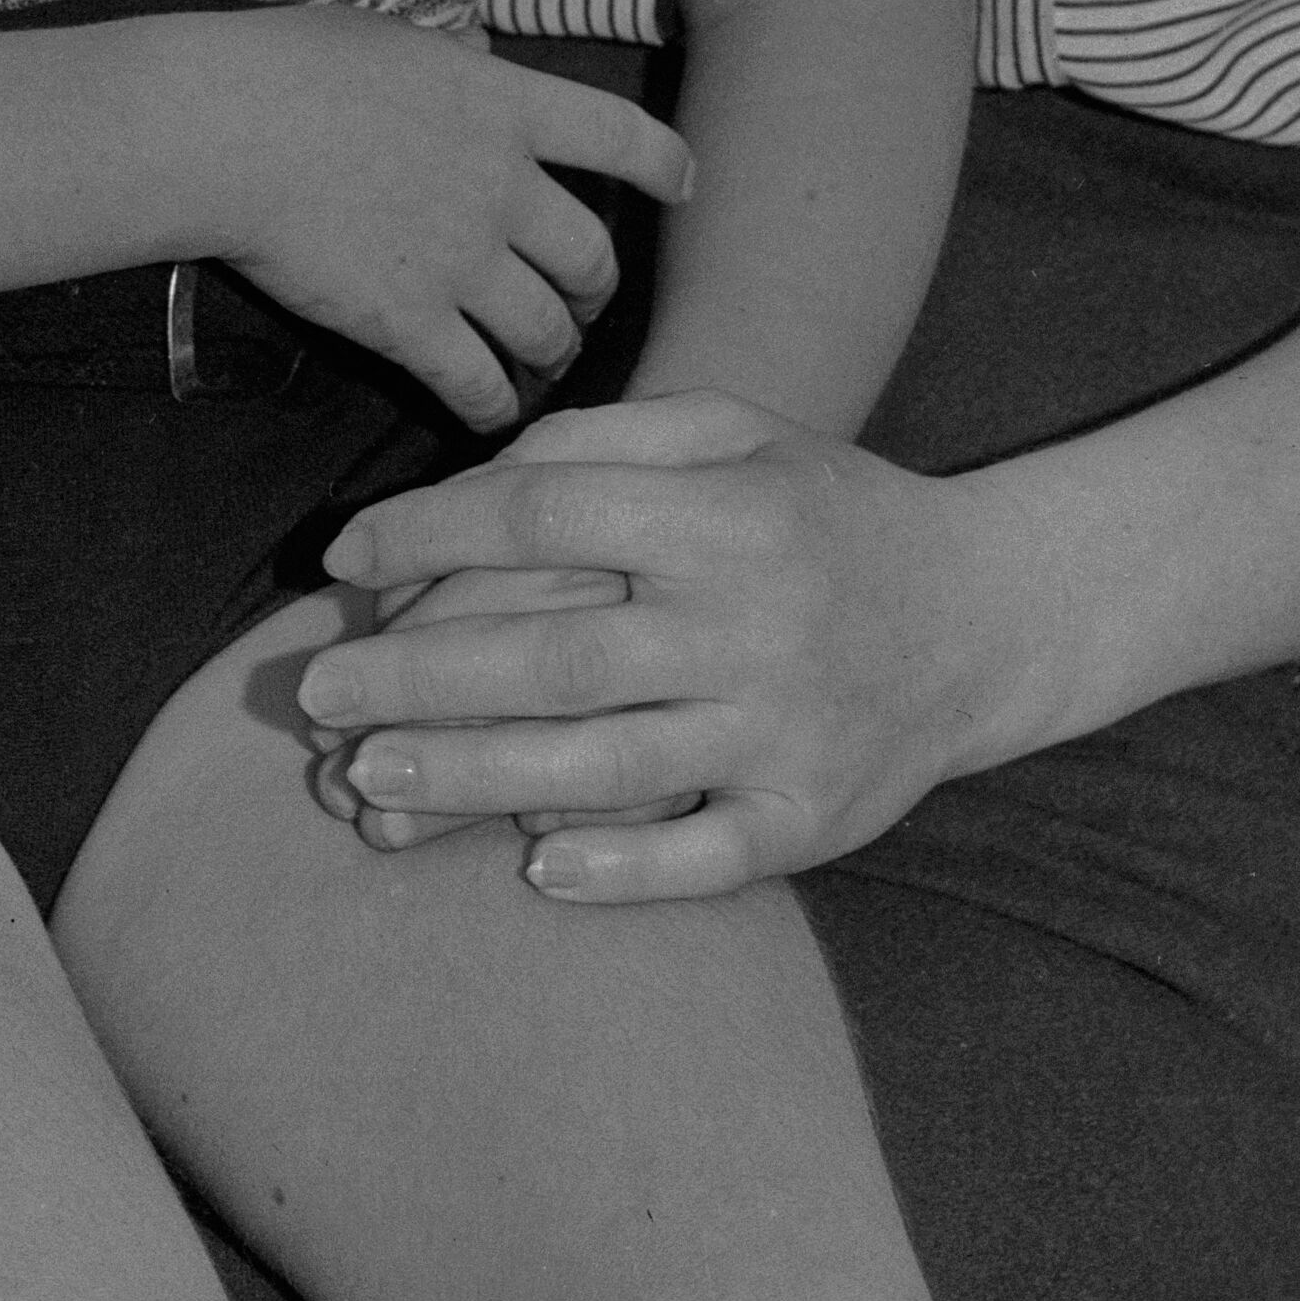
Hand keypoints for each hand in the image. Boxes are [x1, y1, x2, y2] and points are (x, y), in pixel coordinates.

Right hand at [210, 17, 695, 433]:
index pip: (624, 135)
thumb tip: (482, 58)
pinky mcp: (410, 323)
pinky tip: (486, 416)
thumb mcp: (404, 37)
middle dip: (595, 292)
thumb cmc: (298, 63)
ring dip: (552, 355)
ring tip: (541, 366)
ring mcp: (461, 260)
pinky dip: (493, 408)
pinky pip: (478, 384)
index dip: (665, 165)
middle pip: (593, 258)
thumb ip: (461, 65)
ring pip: (548, 332)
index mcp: (508, 104)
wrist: (231, 128)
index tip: (683, 185)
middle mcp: (503, 186)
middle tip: (581, 305)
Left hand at [296, 394, 1015, 899]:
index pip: (545, 514)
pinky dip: (620, 869)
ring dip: (474, 778)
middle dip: (418, 677)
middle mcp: (750, 619)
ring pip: (605, 764)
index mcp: (721, 513)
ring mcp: (783, 728)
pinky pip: (706, 857)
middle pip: (554, 654)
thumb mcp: (736, 430)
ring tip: (368, 782)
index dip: (430, 531)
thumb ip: (609, 440)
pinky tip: (534, 870)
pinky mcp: (814, 817)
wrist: (986, 612)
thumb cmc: (826, 511)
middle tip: (313, 698)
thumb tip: (483, 482)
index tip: (344, 559)